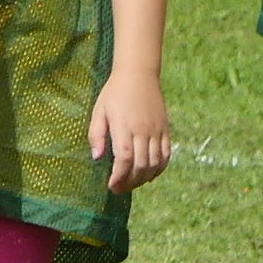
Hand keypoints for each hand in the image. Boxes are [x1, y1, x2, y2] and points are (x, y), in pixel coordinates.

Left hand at [89, 68, 171, 190]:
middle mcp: (143, 130)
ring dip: (144, 178)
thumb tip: (97, 157)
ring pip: (155, 163)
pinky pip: (166, 154)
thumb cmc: (114, 93)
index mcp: (124, 126)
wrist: (139, 74)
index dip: (119, 176)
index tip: (111, 185)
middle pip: (141, 165)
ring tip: (132, 183)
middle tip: (118, 189)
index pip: (125, 158)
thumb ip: (96, 134)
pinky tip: (149, 174)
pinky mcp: (165, 129)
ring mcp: (156, 130)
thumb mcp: (99, 110)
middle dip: (130, 182)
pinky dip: (159, 168)